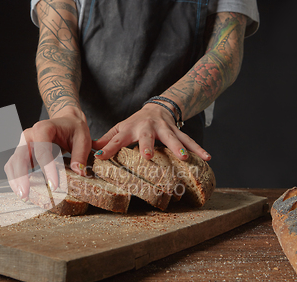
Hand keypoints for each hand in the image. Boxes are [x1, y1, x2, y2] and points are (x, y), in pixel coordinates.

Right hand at [4, 107, 91, 199]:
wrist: (66, 122)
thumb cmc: (73, 129)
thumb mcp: (82, 138)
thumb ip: (80, 155)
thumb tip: (79, 172)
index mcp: (43, 128)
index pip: (42, 150)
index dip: (47, 169)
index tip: (54, 185)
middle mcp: (29, 136)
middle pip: (20, 157)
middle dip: (22, 177)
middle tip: (27, 194)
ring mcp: (23, 145)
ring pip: (13, 163)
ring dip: (16, 180)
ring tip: (23, 196)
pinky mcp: (22, 154)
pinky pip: (14, 167)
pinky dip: (16, 179)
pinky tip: (23, 191)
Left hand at [92, 103, 210, 160]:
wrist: (156, 108)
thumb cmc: (134, 124)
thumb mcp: (119, 130)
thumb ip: (105, 141)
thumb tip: (89, 153)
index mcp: (130, 129)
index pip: (116, 140)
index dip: (107, 148)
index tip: (100, 157)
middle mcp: (147, 128)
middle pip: (147, 137)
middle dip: (147, 145)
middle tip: (147, 156)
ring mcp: (164, 129)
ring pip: (172, 138)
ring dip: (178, 147)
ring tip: (184, 158)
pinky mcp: (178, 131)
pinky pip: (189, 140)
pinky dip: (198, 149)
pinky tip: (207, 158)